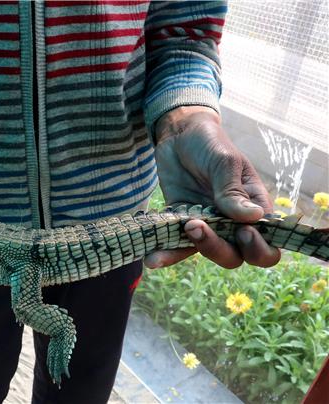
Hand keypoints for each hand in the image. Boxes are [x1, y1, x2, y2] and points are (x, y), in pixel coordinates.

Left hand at [144, 106, 280, 268]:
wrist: (178, 135)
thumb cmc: (210, 143)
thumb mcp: (224, 162)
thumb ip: (232, 191)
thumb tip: (254, 218)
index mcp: (254, 207)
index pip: (268, 243)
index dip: (260, 247)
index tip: (244, 231)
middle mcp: (233, 222)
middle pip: (237, 255)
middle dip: (221, 249)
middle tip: (201, 226)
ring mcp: (208, 225)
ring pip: (208, 253)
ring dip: (197, 248)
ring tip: (185, 227)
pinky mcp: (181, 224)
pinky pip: (177, 246)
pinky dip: (166, 254)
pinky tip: (151, 259)